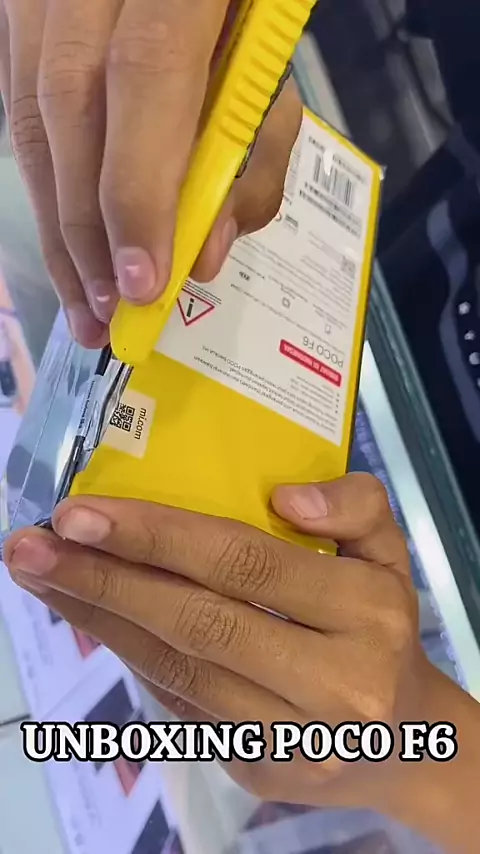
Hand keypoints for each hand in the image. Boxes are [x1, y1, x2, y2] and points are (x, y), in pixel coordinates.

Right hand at [0, 0, 301, 345]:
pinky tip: (68, 242)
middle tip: (111, 309)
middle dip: (87, 225)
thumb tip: (206, 254)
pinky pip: (21, 106)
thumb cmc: (247, 12)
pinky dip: (48, 186)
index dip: (137, 188)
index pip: (147, 73)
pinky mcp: (23, 16)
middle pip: (70, 102)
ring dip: (58, 221)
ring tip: (85, 300)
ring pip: (30, 111)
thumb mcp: (271, 74)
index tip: (141, 282)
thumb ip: (255, 155)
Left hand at [4, 473, 435, 810]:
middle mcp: (330, 683)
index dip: (159, 536)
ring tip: (44, 576)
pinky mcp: (257, 769)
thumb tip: (284, 496)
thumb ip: (352, 506)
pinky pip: (180, 703)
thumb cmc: (383, 624)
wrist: (402, 736)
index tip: (81, 511)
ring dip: (101, 620)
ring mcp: (290, 737)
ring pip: (178, 670)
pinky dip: (131, 656)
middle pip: (198, 622)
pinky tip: (92, 617)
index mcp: (365, 613)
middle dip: (105, 580)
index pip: (245, 563)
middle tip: (33, 546)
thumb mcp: (388, 550)